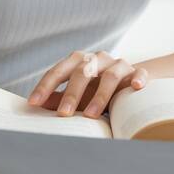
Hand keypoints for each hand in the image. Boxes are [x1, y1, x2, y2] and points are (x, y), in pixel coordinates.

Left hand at [26, 51, 149, 118]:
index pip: (58, 71)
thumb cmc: (96, 89)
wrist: (128, 82)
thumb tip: (37, 106)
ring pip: (110, 76)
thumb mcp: (77, 94)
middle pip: (83, 72)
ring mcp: (119, 64)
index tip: (34, 103)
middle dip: (72, 94)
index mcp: (78, 61)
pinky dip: (137, 79)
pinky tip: (135, 87)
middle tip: (63, 114)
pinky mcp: (137, 72)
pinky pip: (139, 73)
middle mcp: (98, 58)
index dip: (45, 86)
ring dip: (100, 96)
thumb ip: (59, 98)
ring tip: (92, 115)